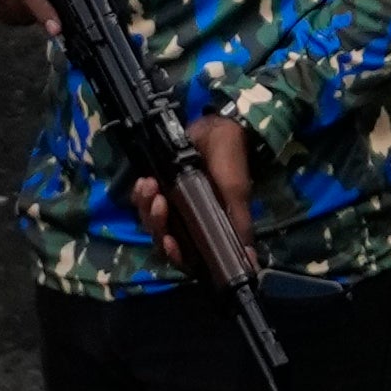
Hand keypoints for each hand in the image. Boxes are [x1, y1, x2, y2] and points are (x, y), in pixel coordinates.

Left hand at [137, 111, 256, 278]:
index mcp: (204, 228)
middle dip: (157, 224)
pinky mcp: (159, 186)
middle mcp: (185, 220)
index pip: (184, 253)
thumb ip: (239, 225)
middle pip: (162, 236)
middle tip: (159, 203)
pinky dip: (140, 193)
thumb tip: (250, 261)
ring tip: (152, 186)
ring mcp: (171, 204)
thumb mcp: (236, 194)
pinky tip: (145, 182)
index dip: (174, 253)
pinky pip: (141, 199)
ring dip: (146, 207)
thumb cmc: (230, 163)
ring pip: (149, 219)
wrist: (217, 128)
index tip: (170, 241)